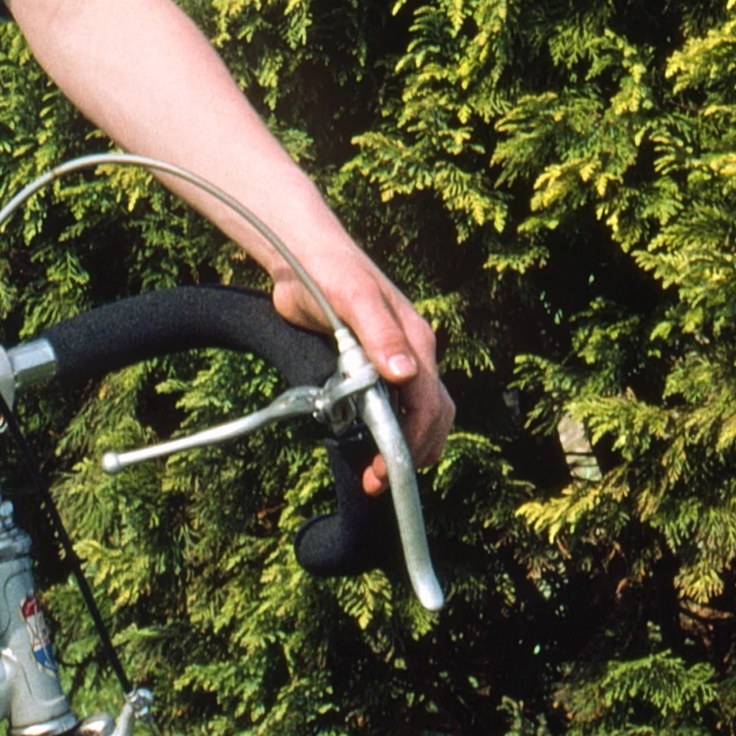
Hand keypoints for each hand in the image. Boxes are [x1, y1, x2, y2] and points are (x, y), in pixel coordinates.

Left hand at [271, 251, 452, 493]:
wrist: (301, 254)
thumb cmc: (327, 272)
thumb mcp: (352, 298)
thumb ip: (380, 334)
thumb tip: (406, 373)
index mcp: (415, 340)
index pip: (428, 403)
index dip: (411, 441)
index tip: (385, 470)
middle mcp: (414, 352)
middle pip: (434, 415)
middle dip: (414, 453)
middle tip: (378, 481)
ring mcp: (399, 359)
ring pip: (422, 413)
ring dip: (408, 447)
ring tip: (377, 474)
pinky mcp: (377, 364)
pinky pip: (399, 405)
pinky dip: (394, 431)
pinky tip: (372, 446)